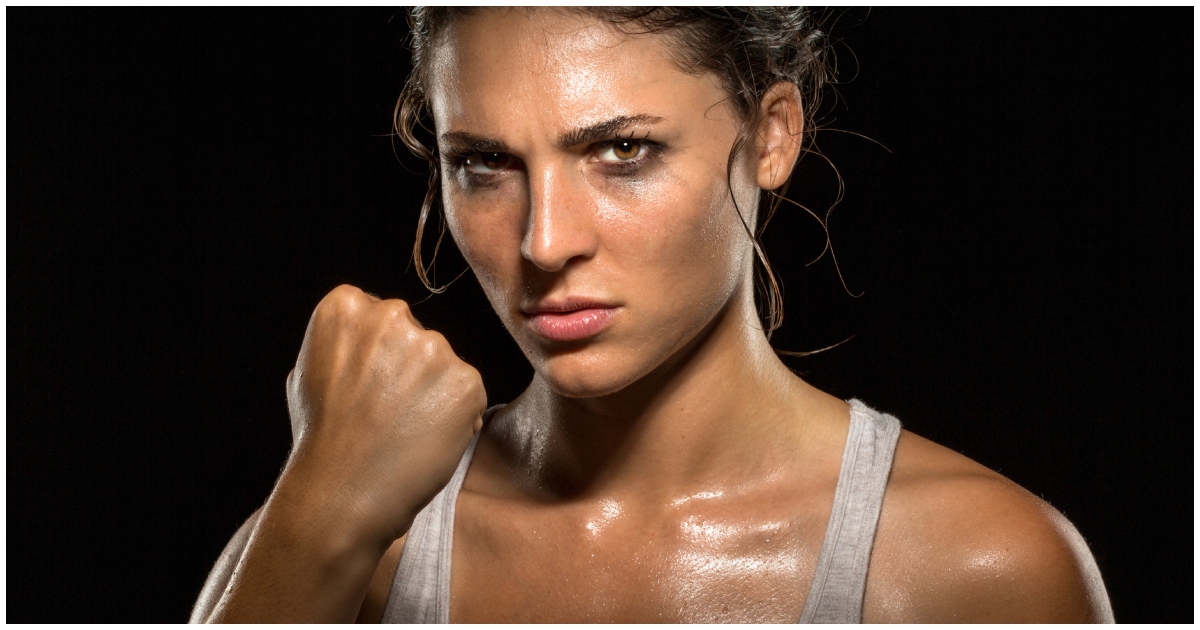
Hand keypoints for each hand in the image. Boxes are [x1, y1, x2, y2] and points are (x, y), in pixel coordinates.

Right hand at [282, 284, 486, 544]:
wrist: (341, 492)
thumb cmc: (321, 438)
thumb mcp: (308, 371)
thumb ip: (343, 343)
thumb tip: (363, 338)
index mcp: (347, 305)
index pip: (380, 315)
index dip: (376, 356)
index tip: (364, 386)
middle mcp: (392, 315)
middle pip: (416, 336)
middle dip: (409, 369)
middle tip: (387, 413)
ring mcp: (433, 347)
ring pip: (444, 366)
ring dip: (434, 394)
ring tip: (404, 431)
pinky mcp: (465, 380)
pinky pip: (468, 393)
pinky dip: (457, 417)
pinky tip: (425, 440)